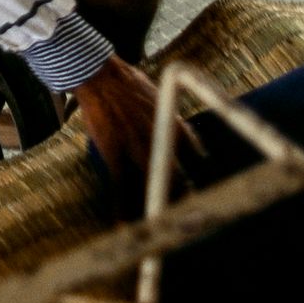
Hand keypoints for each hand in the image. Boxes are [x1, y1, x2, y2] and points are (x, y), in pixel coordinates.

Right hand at [73, 56, 200, 218]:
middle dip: (183, 199)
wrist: (98, 74)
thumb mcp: (157, 97)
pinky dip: (122, 208)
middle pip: (178, 178)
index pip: (196, 155)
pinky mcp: (114, 153)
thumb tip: (186, 135)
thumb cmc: (126, 82)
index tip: (205, 187)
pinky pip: (120, 187)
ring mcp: (136, 148)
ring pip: (152, 186)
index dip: (199, 173)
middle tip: (188, 218)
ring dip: (157, 208)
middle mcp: (160, 139)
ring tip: (161, 228)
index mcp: (173, 124)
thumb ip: (172, 119)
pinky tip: (121, 224)